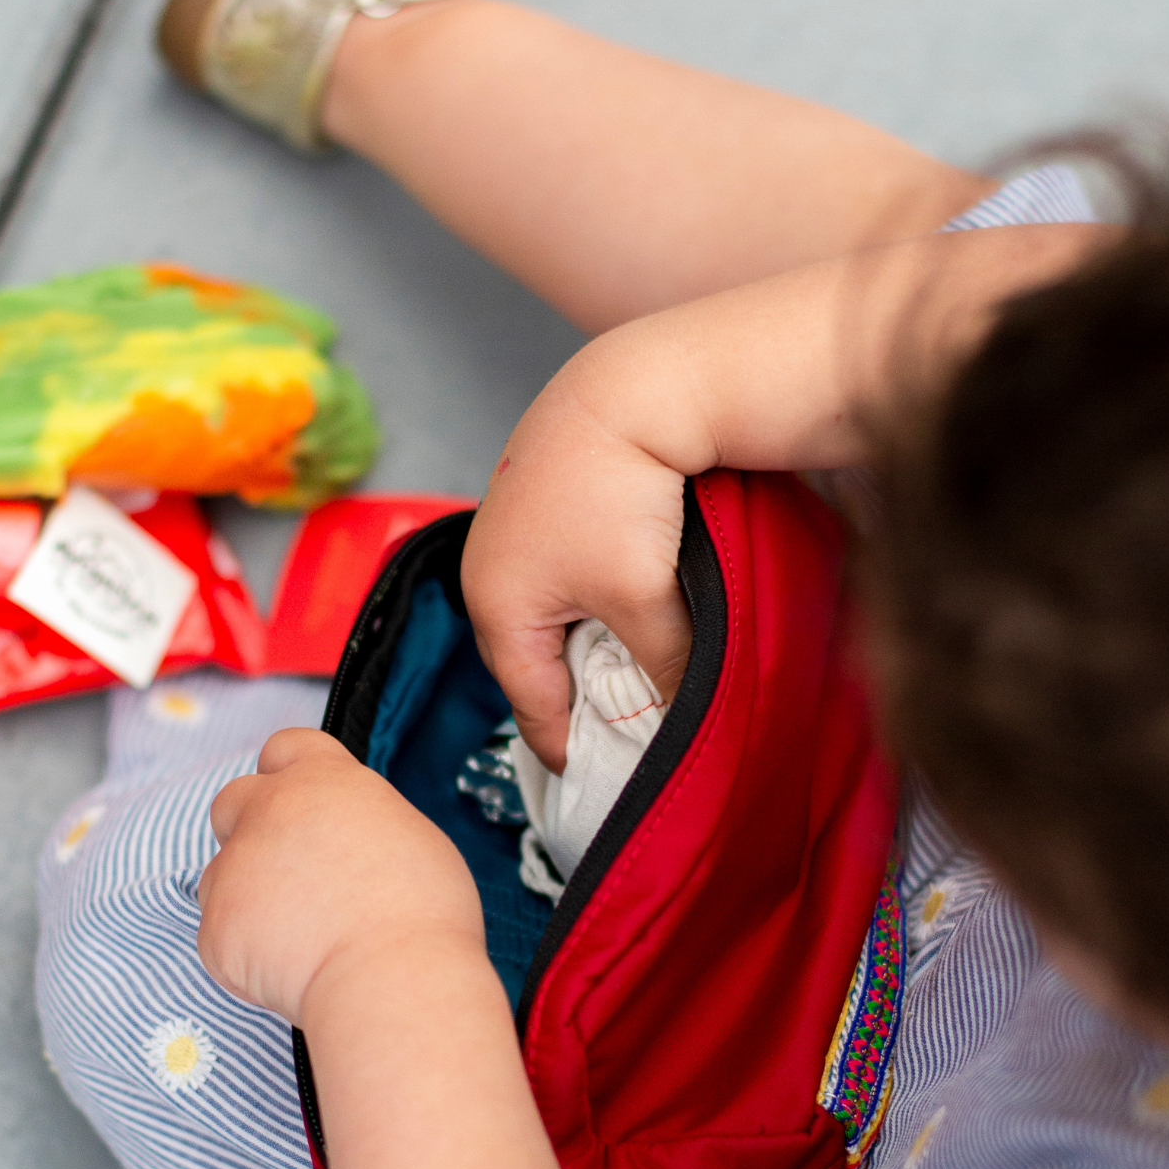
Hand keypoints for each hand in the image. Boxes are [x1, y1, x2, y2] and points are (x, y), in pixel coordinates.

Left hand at [199, 729, 485, 1026]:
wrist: (389, 976)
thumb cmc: (420, 912)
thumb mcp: (409, 833)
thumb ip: (360, 820)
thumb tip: (349, 838)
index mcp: (322, 779)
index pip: (284, 748)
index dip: (288, 775)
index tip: (300, 804)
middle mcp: (269, 810)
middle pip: (234, 800)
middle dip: (251, 828)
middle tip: (290, 871)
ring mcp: (236, 866)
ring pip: (222, 871)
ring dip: (248, 893)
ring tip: (300, 933)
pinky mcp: (215, 924)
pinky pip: (221, 931)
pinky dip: (246, 950)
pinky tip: (290, 968)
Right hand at [462, 348, 695, 772]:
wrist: (628, 387)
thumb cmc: (620, 497)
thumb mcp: (644, 600)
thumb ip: (660, 669)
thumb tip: (681, 720)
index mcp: (497, 609)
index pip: (531, 705)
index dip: (569, 747)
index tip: (598, 781)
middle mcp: (487, 574)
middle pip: (533, 662)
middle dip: (575, 697)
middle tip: (622, 732)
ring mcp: (508, 533)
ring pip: (549, 618)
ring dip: (586, 646)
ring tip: (631, 671)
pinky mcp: (536, 501)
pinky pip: (559, 578)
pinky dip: (590, 602)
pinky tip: (630, 603)